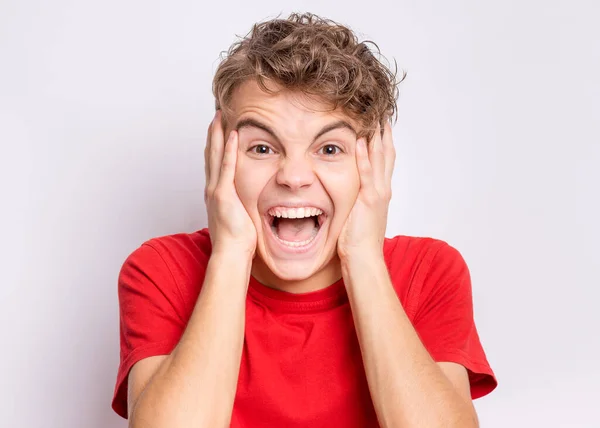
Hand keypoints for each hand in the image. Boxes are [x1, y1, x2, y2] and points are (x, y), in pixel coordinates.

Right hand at [204, 111, 256, 256]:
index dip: (215, 145)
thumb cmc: (236, 241)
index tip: (219, 129)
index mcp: (216, 193)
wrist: (230, 254)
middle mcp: (212, 188)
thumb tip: (245, 202)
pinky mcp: (224, 195)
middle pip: (210, 154)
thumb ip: (239, 205)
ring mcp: (216, 190)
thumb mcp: (237, 217)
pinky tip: (232, 134)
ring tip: (219, 117)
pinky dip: (228, 149)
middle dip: (212, 134)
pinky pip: (227, 167)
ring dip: (217, 135)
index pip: (214, 163)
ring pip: (214, 156)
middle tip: (216, 115)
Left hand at [337, 121, 394, 261]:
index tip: (381, 125)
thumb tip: (352, 193)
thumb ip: (359, 201)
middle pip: (386, 154)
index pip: (384, 161)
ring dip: (377, 137)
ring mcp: (377, 193)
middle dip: (384, 133)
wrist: (364, 258)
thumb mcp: (360, 215)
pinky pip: (366, 173)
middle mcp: (383, 189)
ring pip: (380, 159)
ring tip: (375, 118)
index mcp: (381, 192)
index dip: (384, 141)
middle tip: (382, 113)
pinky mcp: (368, 200)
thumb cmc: (359, 242)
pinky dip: (364, 156)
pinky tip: (362, 141)